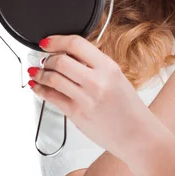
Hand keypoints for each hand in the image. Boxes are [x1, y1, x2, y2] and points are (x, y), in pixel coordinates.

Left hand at [28, 35, 152, 160]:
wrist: (137, 134)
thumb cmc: (128, 108)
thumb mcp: (116, 77)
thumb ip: (94, 65)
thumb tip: (68, 55)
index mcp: (108, 67)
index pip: (76, 44)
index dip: (56, 40)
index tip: (47, 42)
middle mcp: (97, 81)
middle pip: (60, 60)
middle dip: (46, 59)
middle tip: (43, 60)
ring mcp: (86, 98)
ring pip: (53, 78)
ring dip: (40, 74)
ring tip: (37, 72)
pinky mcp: (77, 114)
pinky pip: (52, 98)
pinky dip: (40, 90)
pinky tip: (38, 87)